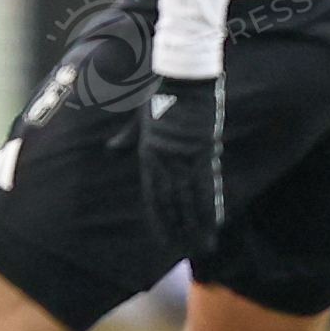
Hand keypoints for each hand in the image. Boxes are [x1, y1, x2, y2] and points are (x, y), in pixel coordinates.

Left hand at [138, 73, 224, 253]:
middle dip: (179, 228)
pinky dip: (213, 203)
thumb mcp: (137, 119)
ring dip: (198, 224)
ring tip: (203, 245)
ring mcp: (185, 157)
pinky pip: (209, 183)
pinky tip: (218, 220)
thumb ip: (126, 138)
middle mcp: (165, 161)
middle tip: (186, 251)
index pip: (153, 195)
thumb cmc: (159, 96)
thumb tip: (111, 150)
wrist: (183, 80)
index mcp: (148, 155)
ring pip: (190, 198)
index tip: (163, 237)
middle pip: (172, 202)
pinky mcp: (204, 150)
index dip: (159, 219)